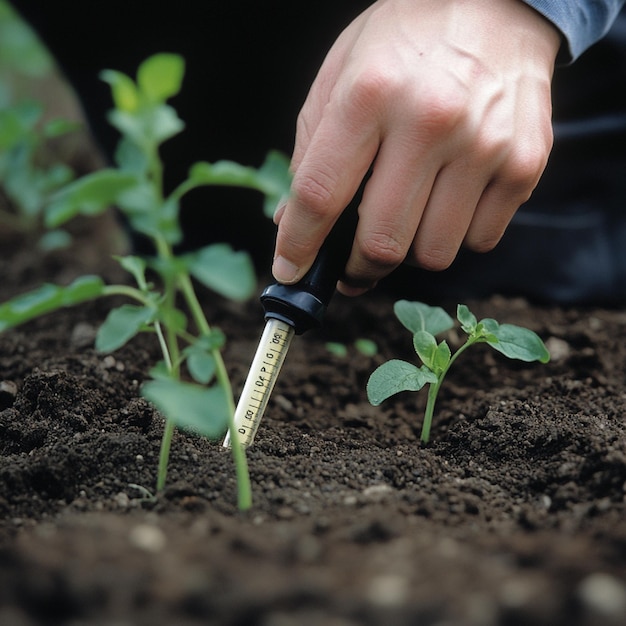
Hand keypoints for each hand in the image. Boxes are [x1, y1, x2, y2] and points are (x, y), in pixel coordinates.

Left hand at [272, 0, 560, 294]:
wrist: (496, 0)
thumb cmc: (405, 43)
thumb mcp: (340, 76)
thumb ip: (310, 152)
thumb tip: (293, 223)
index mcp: (369, 94)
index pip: (321, 195)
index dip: (299, 246)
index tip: (290, 271)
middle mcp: (430, 120)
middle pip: (382, 242)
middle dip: (357, 267)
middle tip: (352, 263)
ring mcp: (485, 144)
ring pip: (433, 254)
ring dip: (411, 250)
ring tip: (408, 217)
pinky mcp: (525, 162)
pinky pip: (479, 240)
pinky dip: (456, 234)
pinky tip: (450, 200)